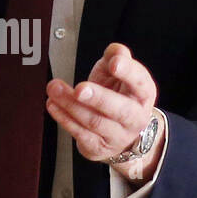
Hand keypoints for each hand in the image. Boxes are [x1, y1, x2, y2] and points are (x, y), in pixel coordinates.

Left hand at [45, 43, 162, 181]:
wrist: (118, 131)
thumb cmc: (116, 95)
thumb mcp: (117, 73)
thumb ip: (116, 57)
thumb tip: (115, 51)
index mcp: (143, 94)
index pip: (140, 82)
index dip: (128, 72)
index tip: (114, 63)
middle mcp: (135, 117)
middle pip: (119, 110)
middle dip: (98, 98)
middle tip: (80, 89)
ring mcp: (118, 135)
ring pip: (95, 122)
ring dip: (71, 105)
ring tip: (54, 89)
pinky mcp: (98, 147)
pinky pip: (80, 134)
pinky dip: (64, 118)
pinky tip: (53, 105)